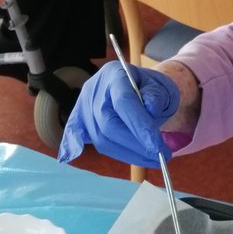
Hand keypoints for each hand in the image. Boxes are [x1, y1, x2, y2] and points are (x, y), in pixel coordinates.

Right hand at [58, 62, 180, 166]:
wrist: (136, 87)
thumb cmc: (150, 89)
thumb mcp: (161, 87)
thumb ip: (157, 98)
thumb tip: (150, 112)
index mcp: (115, 74)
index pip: (124, 102)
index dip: (140, 127)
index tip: (158, 147)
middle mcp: (94, 89)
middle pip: (108, 125)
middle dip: (136, 146)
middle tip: (160, 157)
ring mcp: (82, 105)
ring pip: (100, 138)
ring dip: (127, 155)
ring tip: (151, 159)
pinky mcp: (77, 120)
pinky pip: (76, 138)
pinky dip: (76, 150)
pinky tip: (71, 157)